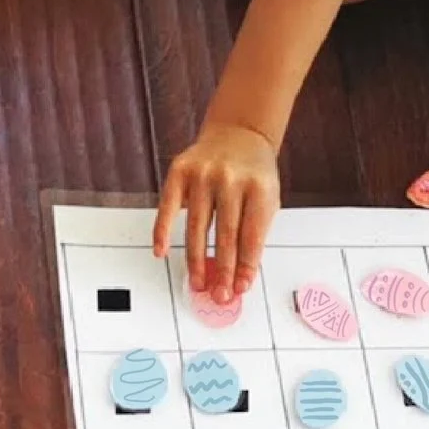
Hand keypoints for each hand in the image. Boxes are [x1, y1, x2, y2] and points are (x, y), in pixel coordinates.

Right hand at [154, 121, 279, 301]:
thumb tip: (240, 277)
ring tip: (198, 283)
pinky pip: (168, 207)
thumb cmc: (253, 174)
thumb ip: (254, 234)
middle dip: (223, 269)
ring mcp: (204, 173)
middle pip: (226, 234)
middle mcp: (231, 178)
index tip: (241, 288)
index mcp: (260, 187)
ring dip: (196, 259)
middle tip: (220, 294)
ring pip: (198, 226)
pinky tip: (161, 252)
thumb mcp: (267, 199)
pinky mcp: (180, 170)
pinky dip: (162, 231)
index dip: (246, 265)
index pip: (252, 235)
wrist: (238, 134)